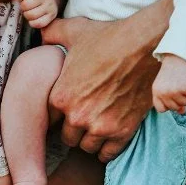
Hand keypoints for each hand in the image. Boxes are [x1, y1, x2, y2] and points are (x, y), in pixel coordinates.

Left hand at [15, 0, 58, 28]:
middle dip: (23, 7)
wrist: (50, 2)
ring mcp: (50, 7)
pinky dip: (32, 23)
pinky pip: (37, 23)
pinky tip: (34, 18)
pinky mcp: (51, 17)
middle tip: (27, 6)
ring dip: (27, 15)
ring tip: (30, 11)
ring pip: (30, 15)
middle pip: (25, 5)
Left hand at [46, 2, 169, 161]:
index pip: (51, 118)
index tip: (68, 108)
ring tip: (96, 126)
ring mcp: (101, 126)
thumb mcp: (74, 30)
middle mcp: (78, 116)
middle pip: (68, 136)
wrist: (145, 46)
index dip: (59, 113)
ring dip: (90, 138)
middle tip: (84, 117)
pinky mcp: (123, 132)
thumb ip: (51, 33)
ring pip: (87, 147)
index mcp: (61, 96)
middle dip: (74, 128)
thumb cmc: (108, 38)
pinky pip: (108, 154)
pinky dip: (107, 148)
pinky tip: (108, 137)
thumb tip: (41, 34)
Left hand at [150, 54, 185, 113]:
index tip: (171, 96)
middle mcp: (164, 93)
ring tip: (185, 82)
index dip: (169, 104)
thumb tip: (182, 112)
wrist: (178, 56)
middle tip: (179, 85)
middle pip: (176, 108)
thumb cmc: (172, 71)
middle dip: (180, 98)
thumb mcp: (166, 85)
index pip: (161, 109)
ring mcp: (175, 91)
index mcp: (156, 92)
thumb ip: (171, 100)